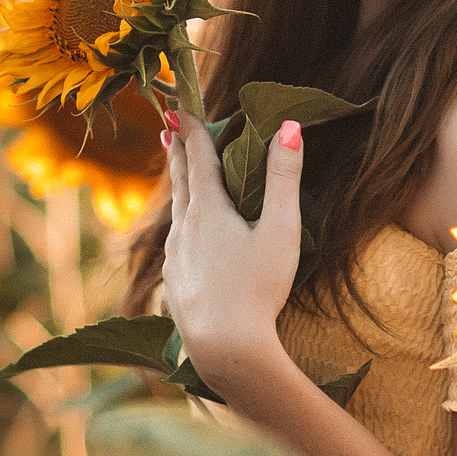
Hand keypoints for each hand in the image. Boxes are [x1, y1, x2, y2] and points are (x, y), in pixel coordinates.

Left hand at [161, 108, 305, 389]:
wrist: (225, 347)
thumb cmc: (259, 288)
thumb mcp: (281, 230)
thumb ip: (284, 178)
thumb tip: (288, 127)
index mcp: (208, 210)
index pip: (197, 158)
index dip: (191, 130)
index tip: (178, 108)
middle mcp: (183, 229)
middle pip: (179, 181)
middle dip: (176, 152)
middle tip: (168, 129)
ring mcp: (175, 258)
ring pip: (174, 212)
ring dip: (177, 187)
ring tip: (177, 175)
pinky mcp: (175, 283)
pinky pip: (174, 242)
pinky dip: (179, 223)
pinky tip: (182, 236)